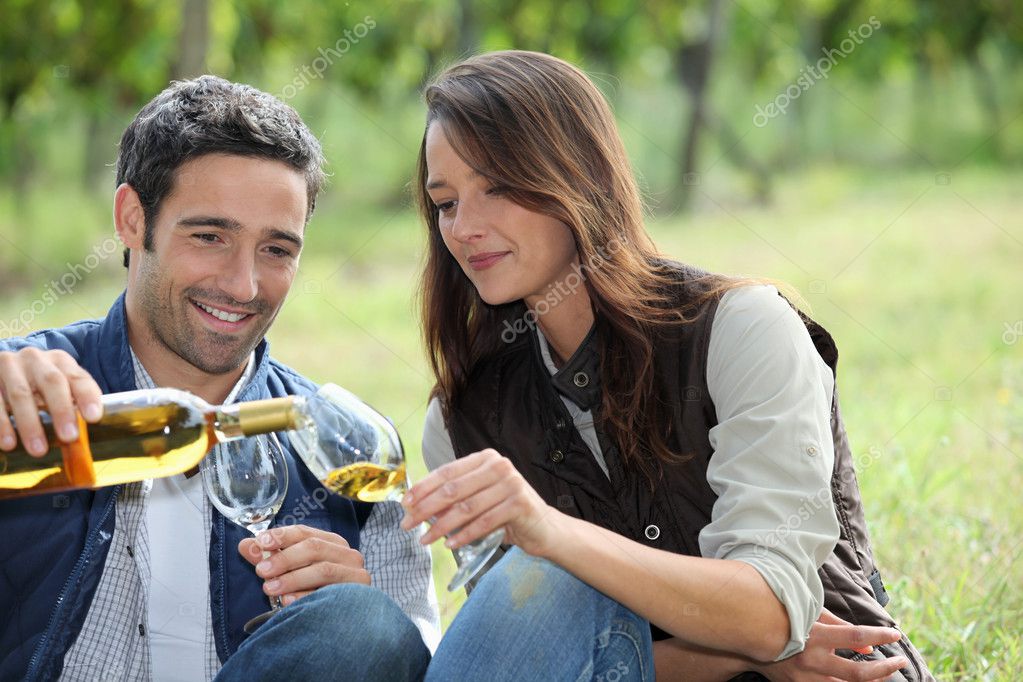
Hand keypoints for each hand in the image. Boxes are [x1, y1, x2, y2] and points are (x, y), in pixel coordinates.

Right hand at [0, 348, 102, 455]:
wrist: (2, 370)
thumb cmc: (38, 384)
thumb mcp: (58, 386)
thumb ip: (72, 403)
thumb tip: (84, 438)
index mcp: (60, 361)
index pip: (78, 377)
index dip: (87, 396)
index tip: (94, 417)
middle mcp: (36, 360)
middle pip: (52, 382)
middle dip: (61, 410)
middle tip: (69, 437)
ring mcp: (9, 367)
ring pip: (20, 394)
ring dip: (30, 425)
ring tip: (39, 450)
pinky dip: (2, 424)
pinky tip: (9, 443)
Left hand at [238, 524, 369, 604]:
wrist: (342, 623)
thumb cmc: (314, 592)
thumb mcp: (290, 573)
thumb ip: (269, 558)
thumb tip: (245, 545)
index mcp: (331, 543)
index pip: (304, 532)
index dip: (281, 535)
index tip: (260, 543)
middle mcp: (347, 554)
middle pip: (314, 548)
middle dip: (284, 558)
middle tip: (261, 570)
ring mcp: (356, 574)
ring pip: (323, 569)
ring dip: (293, 578)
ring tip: (269, 588)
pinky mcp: (359, 595)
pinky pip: (331, 594)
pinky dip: (306, 597)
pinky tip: (288, 602)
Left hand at [399, 448, 561, 556]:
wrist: (543, 527)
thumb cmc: (506, 512)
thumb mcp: (479, 500)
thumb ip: (454, 499)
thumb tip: (416, 508)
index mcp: (485, 459)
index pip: (447, 472)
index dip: (423, 487)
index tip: (405, 503)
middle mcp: (498, 466)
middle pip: (453, 489)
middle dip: (426, 508)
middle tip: (407, 524)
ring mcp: (511, 483)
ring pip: (466, 508)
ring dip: (441, 526)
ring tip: (425, 539)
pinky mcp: (519, 503)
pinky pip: (484, 522)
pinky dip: (464, 535)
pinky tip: (450, 545)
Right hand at [752, 608, 909, 681]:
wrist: (750, 636)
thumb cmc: (784, 618)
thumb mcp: (811, 615)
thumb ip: (840, 627)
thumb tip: (869, 648)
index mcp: (815, 636)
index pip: (856, 636)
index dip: (879, 636)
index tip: (895, 635)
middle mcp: (812, 660)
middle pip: (858, 673)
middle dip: (884, 669)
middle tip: (901, 662)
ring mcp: (805, 678)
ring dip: (870, 681)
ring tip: (884, 673)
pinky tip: (859, 680)